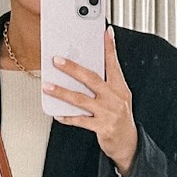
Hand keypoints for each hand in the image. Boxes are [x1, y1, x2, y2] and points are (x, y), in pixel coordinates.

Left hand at [45, 26, 137, 176]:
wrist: (128, 143)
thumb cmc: (119, 117)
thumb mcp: (118, 97)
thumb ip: (105, 83)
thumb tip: (85, 68)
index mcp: (120, 88)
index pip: (114, 64)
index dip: (110, 48)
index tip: (106, 33)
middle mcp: (115, 98)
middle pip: (92, 79)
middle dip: (73, 68)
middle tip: (57, 60)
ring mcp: (108, 113)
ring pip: (81, 99)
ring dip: (62, 92)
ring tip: (48, 86)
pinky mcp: (102, 128)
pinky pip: (80, 120)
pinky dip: (67, 117)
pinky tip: (57, 113)